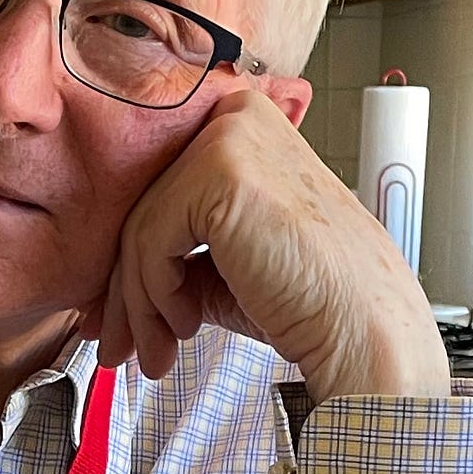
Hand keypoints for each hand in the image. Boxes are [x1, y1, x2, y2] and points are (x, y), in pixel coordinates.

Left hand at [94, 90, 449, 402]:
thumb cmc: (310, 302)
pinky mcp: (219, 173)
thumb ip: (173, 253)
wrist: (361, 331)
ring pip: (140, 231)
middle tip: (120, 348)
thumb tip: (111, 290)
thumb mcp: (226, 265)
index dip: (135, 264)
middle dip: (128, 293)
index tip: (122, 322)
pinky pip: (150, 241)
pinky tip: (185, 325)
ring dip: (139, 306)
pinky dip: (155, 294)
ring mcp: (229, 139)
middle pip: (146, 211)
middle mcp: (236, 118)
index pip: (163, 194)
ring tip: (155, 355)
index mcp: (244, 128)